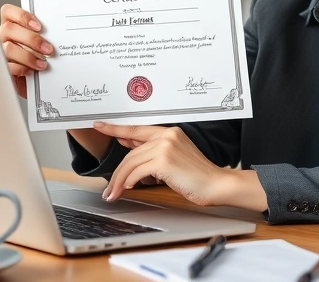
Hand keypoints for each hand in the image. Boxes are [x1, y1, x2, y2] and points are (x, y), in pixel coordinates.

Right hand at [0, 4, 53, 97]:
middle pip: (9, 29)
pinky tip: (32, 71)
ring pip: (8, 48)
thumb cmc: (38, 55)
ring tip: (43, 63)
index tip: (39, 27)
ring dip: (28, 56)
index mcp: (12, 24)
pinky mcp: (2, 68)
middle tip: (48, 49)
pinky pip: (8, 66)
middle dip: (31, 39)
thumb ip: (43, 34)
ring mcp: (1, 51)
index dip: (22, 16)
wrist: (34, 80)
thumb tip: (56, 32)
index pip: (8, 11)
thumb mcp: (41, 42)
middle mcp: (3, 36)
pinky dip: (22, 68)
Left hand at [95, 122, 265, 210]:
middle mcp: (167, 136)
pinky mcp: (164, 160)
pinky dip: (129, 182)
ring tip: (114, 193)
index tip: (100, 125)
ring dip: (119, 181)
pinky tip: (128, 189)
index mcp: (170, 133)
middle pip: (131, 152)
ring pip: (131, 162)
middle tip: (109, 187)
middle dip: (117, 172)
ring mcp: (165, 146)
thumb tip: (133, 156)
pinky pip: (137, 172)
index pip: (137, 129)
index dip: (116, 128)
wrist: (217, 185)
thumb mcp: (175, 160)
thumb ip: (155, 154)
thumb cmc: (199, 177)